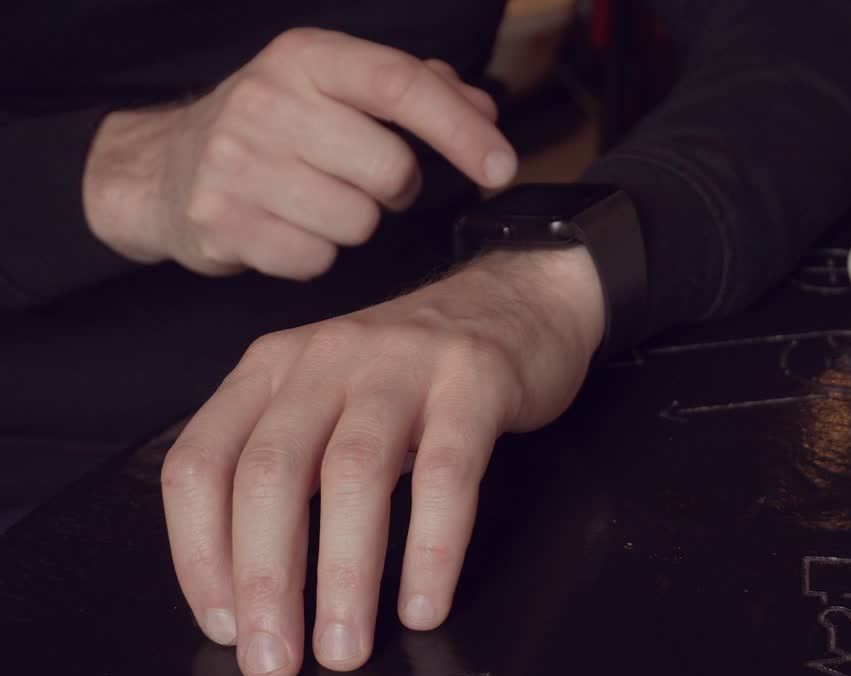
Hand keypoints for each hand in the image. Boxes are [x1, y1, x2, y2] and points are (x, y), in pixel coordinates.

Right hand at [83, 28, 515, 279]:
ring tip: (317, 201)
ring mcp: (236, 163)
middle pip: (391, 170)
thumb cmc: (277, 126)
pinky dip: (315, 254)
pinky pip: (316, 260)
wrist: (166, 166)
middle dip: (396, 188)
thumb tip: (483, 108)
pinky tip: (288, 227)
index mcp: (306, 57)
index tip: (502, 166)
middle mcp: (266, 100)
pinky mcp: (220, 221)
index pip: (401, 84)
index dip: (462, 129)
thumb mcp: (336, 87)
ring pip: (359, 222)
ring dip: (355, 223)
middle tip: (363, 179)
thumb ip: (417, 91)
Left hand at [159, 246, 603, 675]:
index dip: (198, 554)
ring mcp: (401, 364)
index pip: (201, 463)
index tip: (224, 623)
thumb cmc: (415, 370)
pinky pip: (447, 473)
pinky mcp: (474, 381)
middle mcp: (325, 358)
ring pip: (354, 474)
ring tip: (347, 643)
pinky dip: (431, 548)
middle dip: (267, 579)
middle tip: (277, 657)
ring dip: (344, 573)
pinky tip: (424, 601)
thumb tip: (255, 592)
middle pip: (269, 473)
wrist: (519, 299)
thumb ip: (288, 465)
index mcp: (272, 368)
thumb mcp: (328, 398)